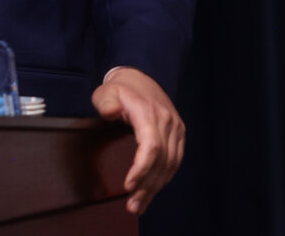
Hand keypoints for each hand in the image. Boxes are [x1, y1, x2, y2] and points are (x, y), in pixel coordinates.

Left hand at [91, 66, 184, 215]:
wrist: (140, 78)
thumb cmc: (119, 89)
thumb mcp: (106, 91)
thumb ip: (106, 102)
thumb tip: (111, 113)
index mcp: (149, 113)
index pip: (151, 147)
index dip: (142, 169)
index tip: (128, 186)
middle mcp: (168, 123)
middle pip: (162, 161)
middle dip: (147, 186)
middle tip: (132, 206)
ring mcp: (176, 129)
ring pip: (170, 165)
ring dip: (156, 187)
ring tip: (139, 205)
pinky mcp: (179, 136)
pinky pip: (174, 162)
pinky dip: (164, 179)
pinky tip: (152, 192)